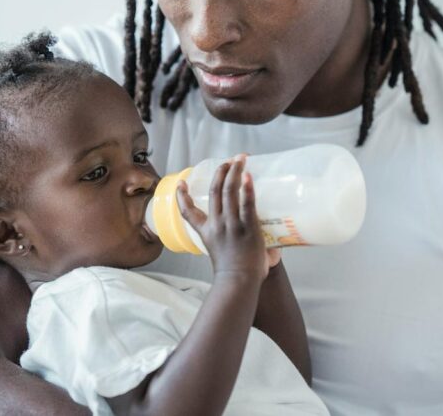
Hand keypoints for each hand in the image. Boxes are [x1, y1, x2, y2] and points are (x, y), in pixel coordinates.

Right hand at [177, 154, 272, 281]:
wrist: (239, 283)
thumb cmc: (235, 275)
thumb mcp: (224, 254)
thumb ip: (236, 244)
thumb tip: (262, 242)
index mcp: (207, 232)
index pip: (188, 212)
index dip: (182, 197)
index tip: (181, 183)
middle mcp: (217, 225)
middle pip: (215, 191)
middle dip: (221, 172)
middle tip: (228, 161)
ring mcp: (232, 225)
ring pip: (229, 191)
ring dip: (234, 172)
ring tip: (240, 159)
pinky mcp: (247, 227)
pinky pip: (247, 204)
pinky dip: (247, 188)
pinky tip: (248, 176)